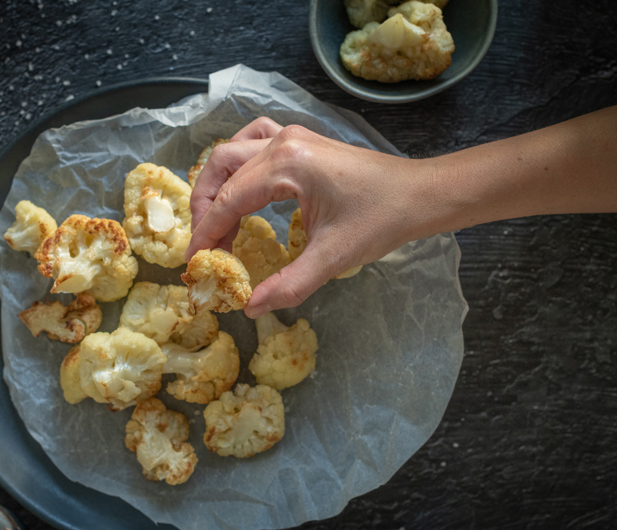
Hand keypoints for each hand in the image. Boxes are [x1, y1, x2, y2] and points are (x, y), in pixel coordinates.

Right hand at [187, 117, 429, 317]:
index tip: (196, 261)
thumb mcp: (332, 258)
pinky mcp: (302, 141)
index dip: (207, 233)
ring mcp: (293, 136)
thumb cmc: (381, 220)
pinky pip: (254, 141)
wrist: (420, 194)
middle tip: (204, 244)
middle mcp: (283, 142)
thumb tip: (252, 307)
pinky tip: (241, 184)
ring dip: (218, 183)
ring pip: (233, 151)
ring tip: (215, 218)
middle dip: (205, 207)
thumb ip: (288, 284)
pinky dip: (239, 164)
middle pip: (221, 168)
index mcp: (287, 164)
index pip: (228, 200)